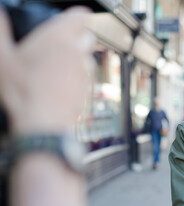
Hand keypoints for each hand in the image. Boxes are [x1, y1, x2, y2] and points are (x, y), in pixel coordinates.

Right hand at [0, 6, 94, 134]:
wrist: (44, 123)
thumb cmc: (24, 92)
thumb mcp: (3, 59)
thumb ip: (1, 32)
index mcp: (59, 39)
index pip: (82, 16)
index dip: (77, 17)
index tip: (70, 20)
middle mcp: (77, 52)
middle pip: (88, 36)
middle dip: (78, 37)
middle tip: (60, 44)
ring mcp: (85, 71)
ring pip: (88, 56)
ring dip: (78, 58)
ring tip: (59, 66)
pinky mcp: (88, 88)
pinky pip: (88, 76)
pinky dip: (79, 76)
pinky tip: (62, 83)